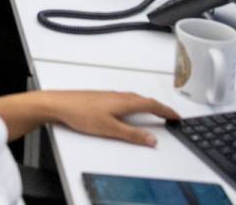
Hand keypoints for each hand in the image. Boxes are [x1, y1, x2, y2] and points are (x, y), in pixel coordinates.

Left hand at [46, 91, 179, 146]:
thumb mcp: (110, 129)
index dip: (165, 110)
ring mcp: (109, 95)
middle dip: (158, 107)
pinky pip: (124, 99)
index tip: (176, 116)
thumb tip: (151, 139)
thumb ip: (132, 135)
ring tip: (154, 112)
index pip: (151, 104)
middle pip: (144, 100)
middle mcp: (118, 95)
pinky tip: (128, 109)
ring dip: (146, 105)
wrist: (59, 104)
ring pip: (134, 98)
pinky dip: (134, 104)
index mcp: (124, 101)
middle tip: (169, 115)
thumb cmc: (81, 114)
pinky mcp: (101, 98)